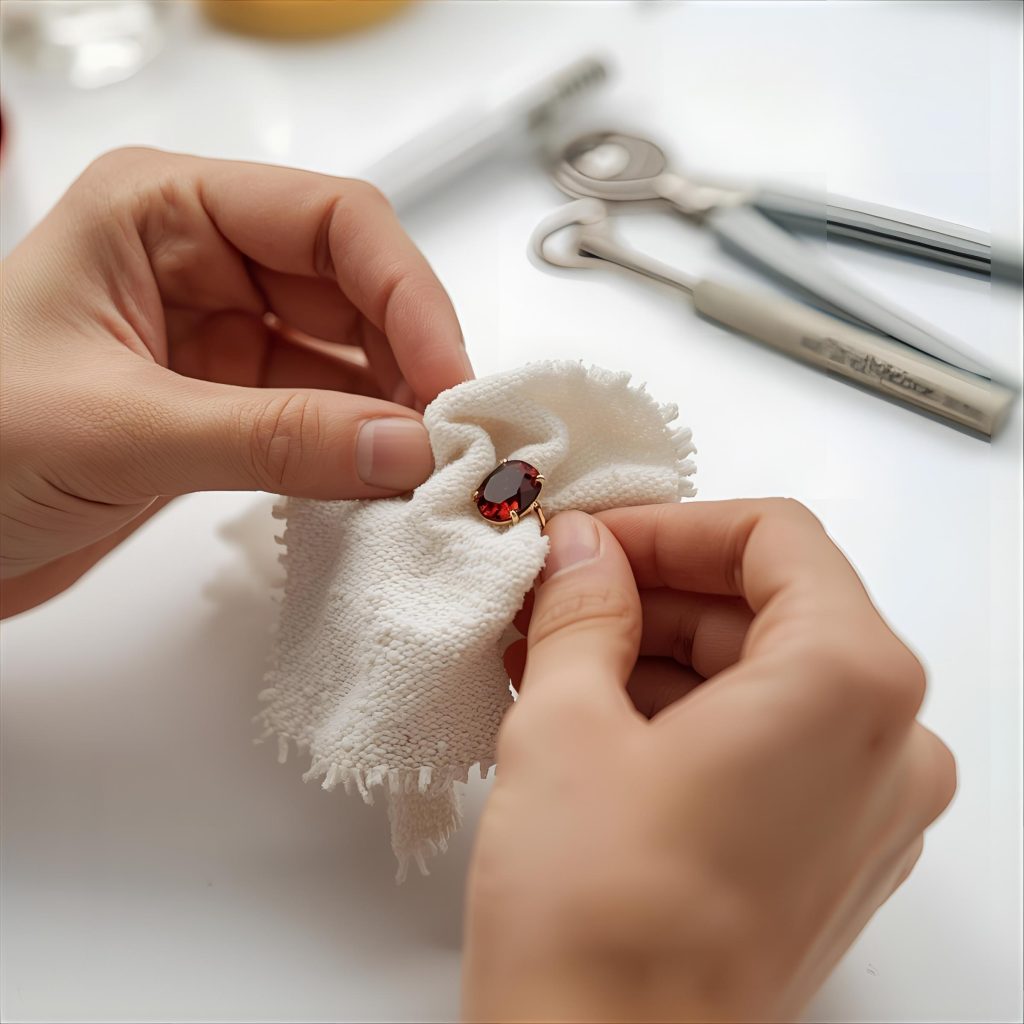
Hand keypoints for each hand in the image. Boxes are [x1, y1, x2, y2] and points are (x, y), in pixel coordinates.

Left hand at [0, 148, 471, 615]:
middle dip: (412, 360)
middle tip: (455, 438)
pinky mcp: (230, 406)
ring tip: (429, 469)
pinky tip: (384, 482)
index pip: (332, 222)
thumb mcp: (117, 432)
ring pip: (350, 357)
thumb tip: (403, 448)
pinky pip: (323, 415)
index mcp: (160, 211)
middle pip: (357, 288)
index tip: (446, 381)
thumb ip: (272, 436)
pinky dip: (360, 450)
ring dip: (394, 411)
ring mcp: (221, 337)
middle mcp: (201, 262)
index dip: (407, 295)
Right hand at [464, 501, 955, 1022]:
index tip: (596, 538)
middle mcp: (890, 745)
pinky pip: (768, 740)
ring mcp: (867, 808)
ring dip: (661, 651)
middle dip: (656, 589)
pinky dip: (687, 711)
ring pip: (766, 675)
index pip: (774, 538)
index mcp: (849, 686)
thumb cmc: (597, 920)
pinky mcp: (829, 854)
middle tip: (561, 590)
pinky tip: (594, 708)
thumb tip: (584, 551)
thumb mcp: (565, 719)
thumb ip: (584, 607)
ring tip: (556, 651)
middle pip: (774, 606)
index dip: (671, 525)